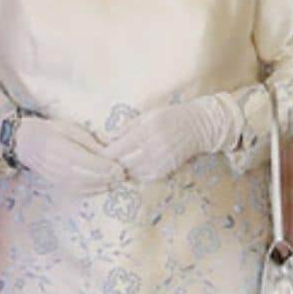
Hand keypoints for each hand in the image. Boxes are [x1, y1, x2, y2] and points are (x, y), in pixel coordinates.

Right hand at [14, 118, 123, 193]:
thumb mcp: (71, 128)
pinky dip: (92, 191)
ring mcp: (58, 178)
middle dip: (108, 178)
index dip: (108, 167)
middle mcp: (60, 167)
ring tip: (115, 181)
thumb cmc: (50, 130)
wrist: (26, 142)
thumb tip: (108, 153)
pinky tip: (102, 186)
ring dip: (103, 186)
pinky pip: (78, 191)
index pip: (91, 163)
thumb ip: (88, 141)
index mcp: (64, 150)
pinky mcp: (57, 184)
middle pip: (90, 177)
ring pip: (85, 187)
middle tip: (123, 175)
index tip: (120, 167)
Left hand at [101, 94, 247, 181]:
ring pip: (131, 173)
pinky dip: (133, 175)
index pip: (116, 149)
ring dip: (120, 171)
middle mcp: (152, 148)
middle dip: (109, 165)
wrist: (198, 127)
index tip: (94, 154)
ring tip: (111, 167)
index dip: (103, 155)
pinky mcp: (165, 171)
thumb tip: (106, 138)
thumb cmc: (169, 117)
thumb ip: (126, 127)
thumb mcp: (146, 115)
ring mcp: (160, 162)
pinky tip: (129, 170)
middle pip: (121, 164)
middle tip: (98, 164)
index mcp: (145, 131)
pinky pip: (143, 177)